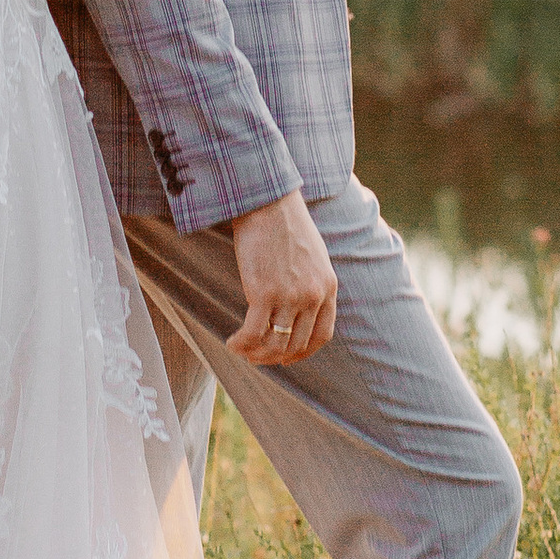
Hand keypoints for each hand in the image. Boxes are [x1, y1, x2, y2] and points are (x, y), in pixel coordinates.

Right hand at [229, 191, 336, 367]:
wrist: (268, 201)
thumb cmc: (285, 224)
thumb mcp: (313, 256)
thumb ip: (312, 283)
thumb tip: (297, 307)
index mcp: (328, 288)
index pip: (321, 336)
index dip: (301, 353)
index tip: (285, 357)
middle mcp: (313, 296)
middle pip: (295, 345)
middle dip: (273, 357)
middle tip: (255, 355)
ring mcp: (290, 297)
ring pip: (274, 344)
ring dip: (255, 353)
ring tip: (241, 349)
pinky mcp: (263, 293)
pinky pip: (253, 333)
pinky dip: (241, 343)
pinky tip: (231, 342)